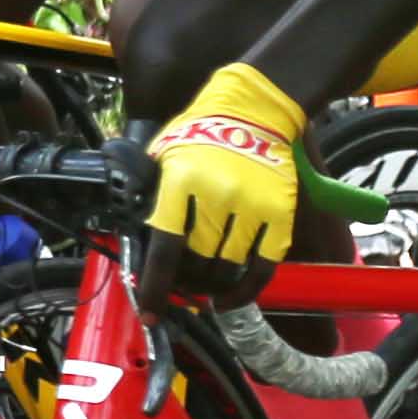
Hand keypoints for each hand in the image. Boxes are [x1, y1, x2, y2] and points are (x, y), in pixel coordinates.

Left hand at [145, 62, 308, 282]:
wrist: (256, 106)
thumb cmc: (203, 130)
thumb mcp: (164, 153)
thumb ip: (152, 193)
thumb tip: (138, 241)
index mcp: (181, 181)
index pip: (165, 249)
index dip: (155, 287)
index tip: (151, 312)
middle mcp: (217, 196)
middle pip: (196, 264)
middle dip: (183, 284)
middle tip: (177, 287)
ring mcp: (252, 206)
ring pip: (226, 270)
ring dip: (210, 286)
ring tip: (201, 286)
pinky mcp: (280, 213)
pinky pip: (262, 268)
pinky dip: (244, 292)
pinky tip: (228, 299)